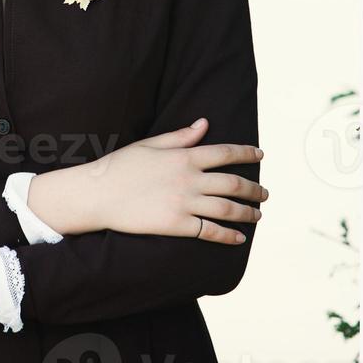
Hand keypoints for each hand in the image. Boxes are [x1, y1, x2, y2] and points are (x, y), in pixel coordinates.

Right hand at [75, 118, 266, 242]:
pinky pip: (209, 231)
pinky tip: (239, 238)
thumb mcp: (151, 144)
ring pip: (227, 209)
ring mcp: (184, 203)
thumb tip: (205, 123)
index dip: (247, 154)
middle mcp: (189, 179)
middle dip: (254, 190)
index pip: (226, 153)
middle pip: (233, 183)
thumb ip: (181, 136)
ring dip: (247, 213)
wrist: (97, 194)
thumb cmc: (121, 166)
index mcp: (185, 156)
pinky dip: (227, 235)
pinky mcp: (175, 225)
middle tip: (265, 194)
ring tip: (258, 215)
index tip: (261, 156)